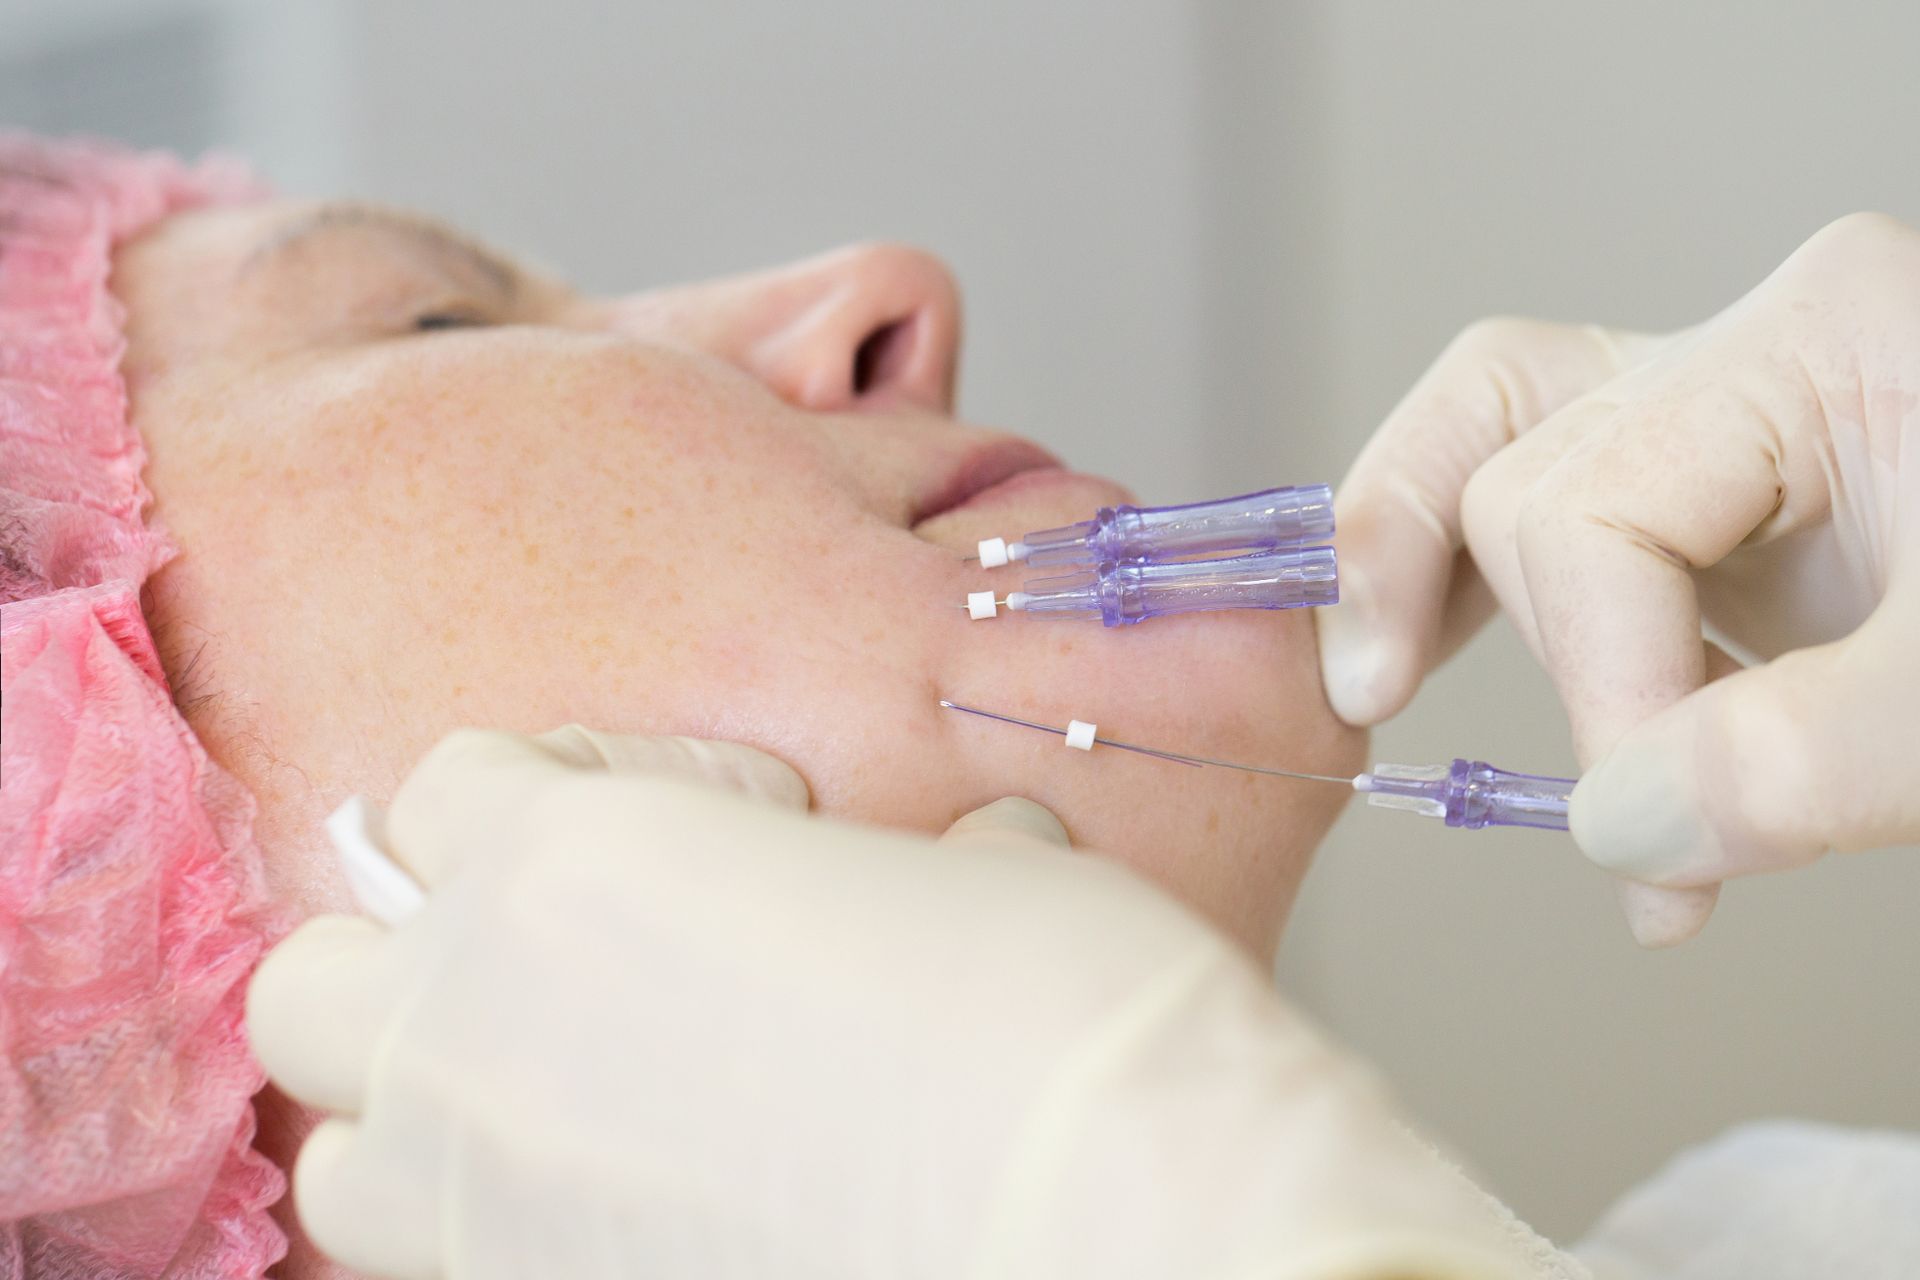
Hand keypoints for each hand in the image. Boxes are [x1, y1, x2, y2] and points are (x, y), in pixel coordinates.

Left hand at [249, 728, 1554, 1279]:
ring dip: (433, 1107)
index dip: (584, 787)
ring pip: (345, 1142)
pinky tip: (635, 1205)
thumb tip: (958, 870)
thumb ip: (883, 863)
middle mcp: (486, 1029)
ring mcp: (487, 1201)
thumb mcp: (979, 868)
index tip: (724, 821)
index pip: (454, 784)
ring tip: (579, 1097)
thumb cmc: (1058, 1028)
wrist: (1122, 1232)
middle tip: (585, 956)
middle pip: (329, 970)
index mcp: (575, 863)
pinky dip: (497, 1222)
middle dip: (433, 954)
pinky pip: (437, 1261)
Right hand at [1318, 213, 1919, 944]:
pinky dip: (1492, 597)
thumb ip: (1811, 761)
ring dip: (1425, 567)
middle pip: (1521, 454)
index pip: (1601, 508)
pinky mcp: (1729, 497)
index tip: (1672, 853)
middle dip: (1539, 647)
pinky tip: (1452, 672)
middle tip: (1571, 801)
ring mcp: (1736, 415)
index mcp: (1828, 339)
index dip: (1608, 690)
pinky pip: (1549, 505)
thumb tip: (1617, 829)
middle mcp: (1759, 352)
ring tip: (1377, 682)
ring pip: (1493, 433)